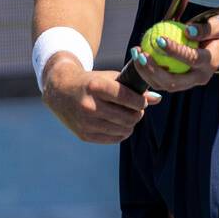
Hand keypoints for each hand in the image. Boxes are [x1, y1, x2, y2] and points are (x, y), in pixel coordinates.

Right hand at [42, 52, 161, 143]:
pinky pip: (113, 139)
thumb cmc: (90, 81)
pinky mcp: (84, 135)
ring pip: (123, 130)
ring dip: (130, 124)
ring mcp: (86, 122)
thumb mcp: (109, 78)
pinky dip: (121, 132)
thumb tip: (157, 99)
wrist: (60, 90)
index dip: (140, 102)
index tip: (141, 102)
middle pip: (128, 117)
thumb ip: (133, 88)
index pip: (128, 98)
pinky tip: (119, 124)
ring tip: (129, 116)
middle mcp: (89, 106)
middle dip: (138, 114)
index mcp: (95, 87)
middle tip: (137, 110)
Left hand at [129, 14, 218, 92]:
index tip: (159, 39)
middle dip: (154, 70)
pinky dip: (148, 72)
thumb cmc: (218, 34)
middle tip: (142, 54)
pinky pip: (161, 82)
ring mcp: (189, 84)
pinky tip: (138, 56)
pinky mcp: (180, 84)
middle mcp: (200, 78)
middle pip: (174, 81)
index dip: (175, 51)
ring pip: (164, 85)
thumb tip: (188, 30)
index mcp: (210, 63)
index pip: (191, 59)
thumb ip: (204, 29)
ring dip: (146, 72)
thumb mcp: (217, 27)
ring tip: (136, 53)